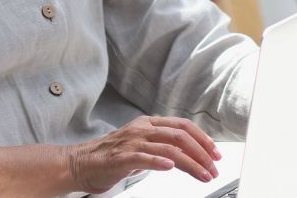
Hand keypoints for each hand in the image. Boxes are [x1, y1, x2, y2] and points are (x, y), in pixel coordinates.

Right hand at [68, 116, 221, 193]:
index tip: (216, 153)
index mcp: (149, 123)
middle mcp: (143, 129)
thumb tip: (187, 152)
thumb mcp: (141, 145)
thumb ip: (161, 144)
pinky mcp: (121, 158)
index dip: (203, 138)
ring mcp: (132, 142)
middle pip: (181, 136)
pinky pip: (144, 158)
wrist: (81, 163)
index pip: (183, 126)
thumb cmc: (111, 156)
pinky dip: (160, 162)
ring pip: (169, 148)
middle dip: (202, 152)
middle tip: (214, 167)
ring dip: (191, 163)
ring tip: (203, 174)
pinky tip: (171, 168)